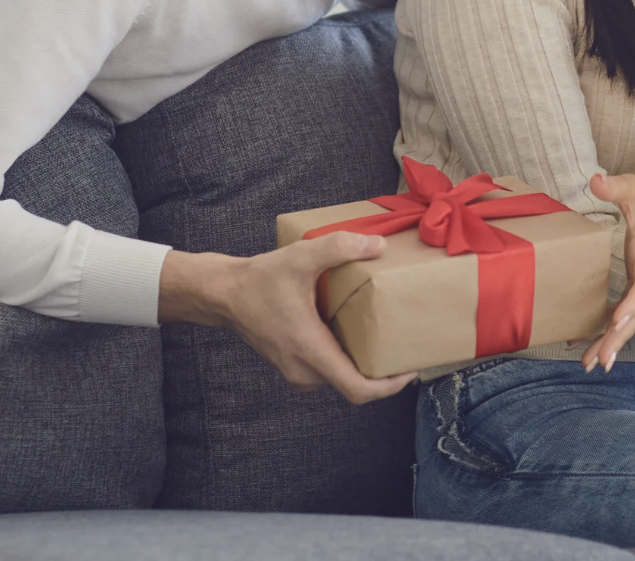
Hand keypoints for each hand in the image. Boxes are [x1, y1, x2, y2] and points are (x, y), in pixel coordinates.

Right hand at [158, 237, 417, 404]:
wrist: (225, 294)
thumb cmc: (261, 278)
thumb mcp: (302, 256)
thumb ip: (341, 247)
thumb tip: (378, 246)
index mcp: (311, 351)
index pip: (356, 389)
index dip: (388, 387)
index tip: (410, 371)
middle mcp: (304, 370)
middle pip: (353, 385)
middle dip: (382, 372)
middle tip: (405, 347)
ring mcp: (296, 371)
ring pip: (340, 377)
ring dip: (363, 364)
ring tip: (386, 338)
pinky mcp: (293, 365)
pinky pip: (328, 370)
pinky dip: (347, 358)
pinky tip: (357, 332)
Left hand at [579, 173, 634, 373]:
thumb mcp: (634, 187)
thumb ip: (615, 185)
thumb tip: (596, 179)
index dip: (633, 304)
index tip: (618, 320)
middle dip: (619, 337)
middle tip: (601, 361)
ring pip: (631, 320)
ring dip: (613, 342)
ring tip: (592, 364)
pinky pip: (624, 314)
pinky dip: (609, 331)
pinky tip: (590, 347)